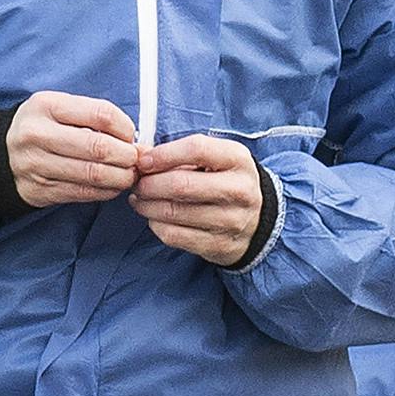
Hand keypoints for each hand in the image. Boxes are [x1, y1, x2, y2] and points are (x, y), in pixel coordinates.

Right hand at [5, 91, 141, 207]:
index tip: (131, 136)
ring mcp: (37, 165)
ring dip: (121, 177)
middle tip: (137, 160)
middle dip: (127, 156)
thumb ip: (94, 117)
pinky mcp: (40, 190)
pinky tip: (114, 186)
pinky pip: (83, 194)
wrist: (2, 153)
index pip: (101, 114)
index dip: (125, 128)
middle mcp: (38, 134)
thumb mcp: (60, 107)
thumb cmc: (42, 127)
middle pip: (98, 148)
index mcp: (47, 106)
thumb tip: (135, 141)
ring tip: (130, 175)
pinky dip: (106, 191)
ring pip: (93, 175)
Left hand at [130, 134, 269, 265]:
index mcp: (238, 160)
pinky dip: (156, 225)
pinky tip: (154, 218)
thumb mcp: (214, 159)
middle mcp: (239, 190)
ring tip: (139, 199)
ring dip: (146, 206)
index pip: (197, 149)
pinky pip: (175, 236)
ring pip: (173, 213)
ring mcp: (231, 221)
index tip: (143, 161)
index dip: (163, 154)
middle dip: (149, 184)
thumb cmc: (225, 181)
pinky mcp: (219, 245)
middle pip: (181, 185)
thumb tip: (138, 154)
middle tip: (137, 183)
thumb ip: (177, 154)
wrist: (257, 219)